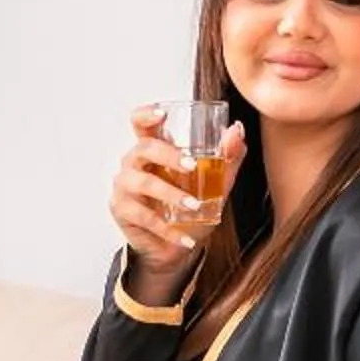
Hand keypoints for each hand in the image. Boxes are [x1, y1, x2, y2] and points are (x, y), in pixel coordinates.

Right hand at [110, 105, 245, 298]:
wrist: (175, 248)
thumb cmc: (189, 207)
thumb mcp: (214, 181)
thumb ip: (226, 156)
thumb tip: (237, 130)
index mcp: (153, 149)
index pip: (140, 122)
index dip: (147, 114)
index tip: (163, 113)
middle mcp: (134, 162)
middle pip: (144, 147)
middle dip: (168, 154)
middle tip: (192, 166)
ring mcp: (125, 186)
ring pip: (143, 182)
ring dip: (171, 194)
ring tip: (194, 206)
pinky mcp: (122, 210)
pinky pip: (144, 217)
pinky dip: (168, 229)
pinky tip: (185, 239)